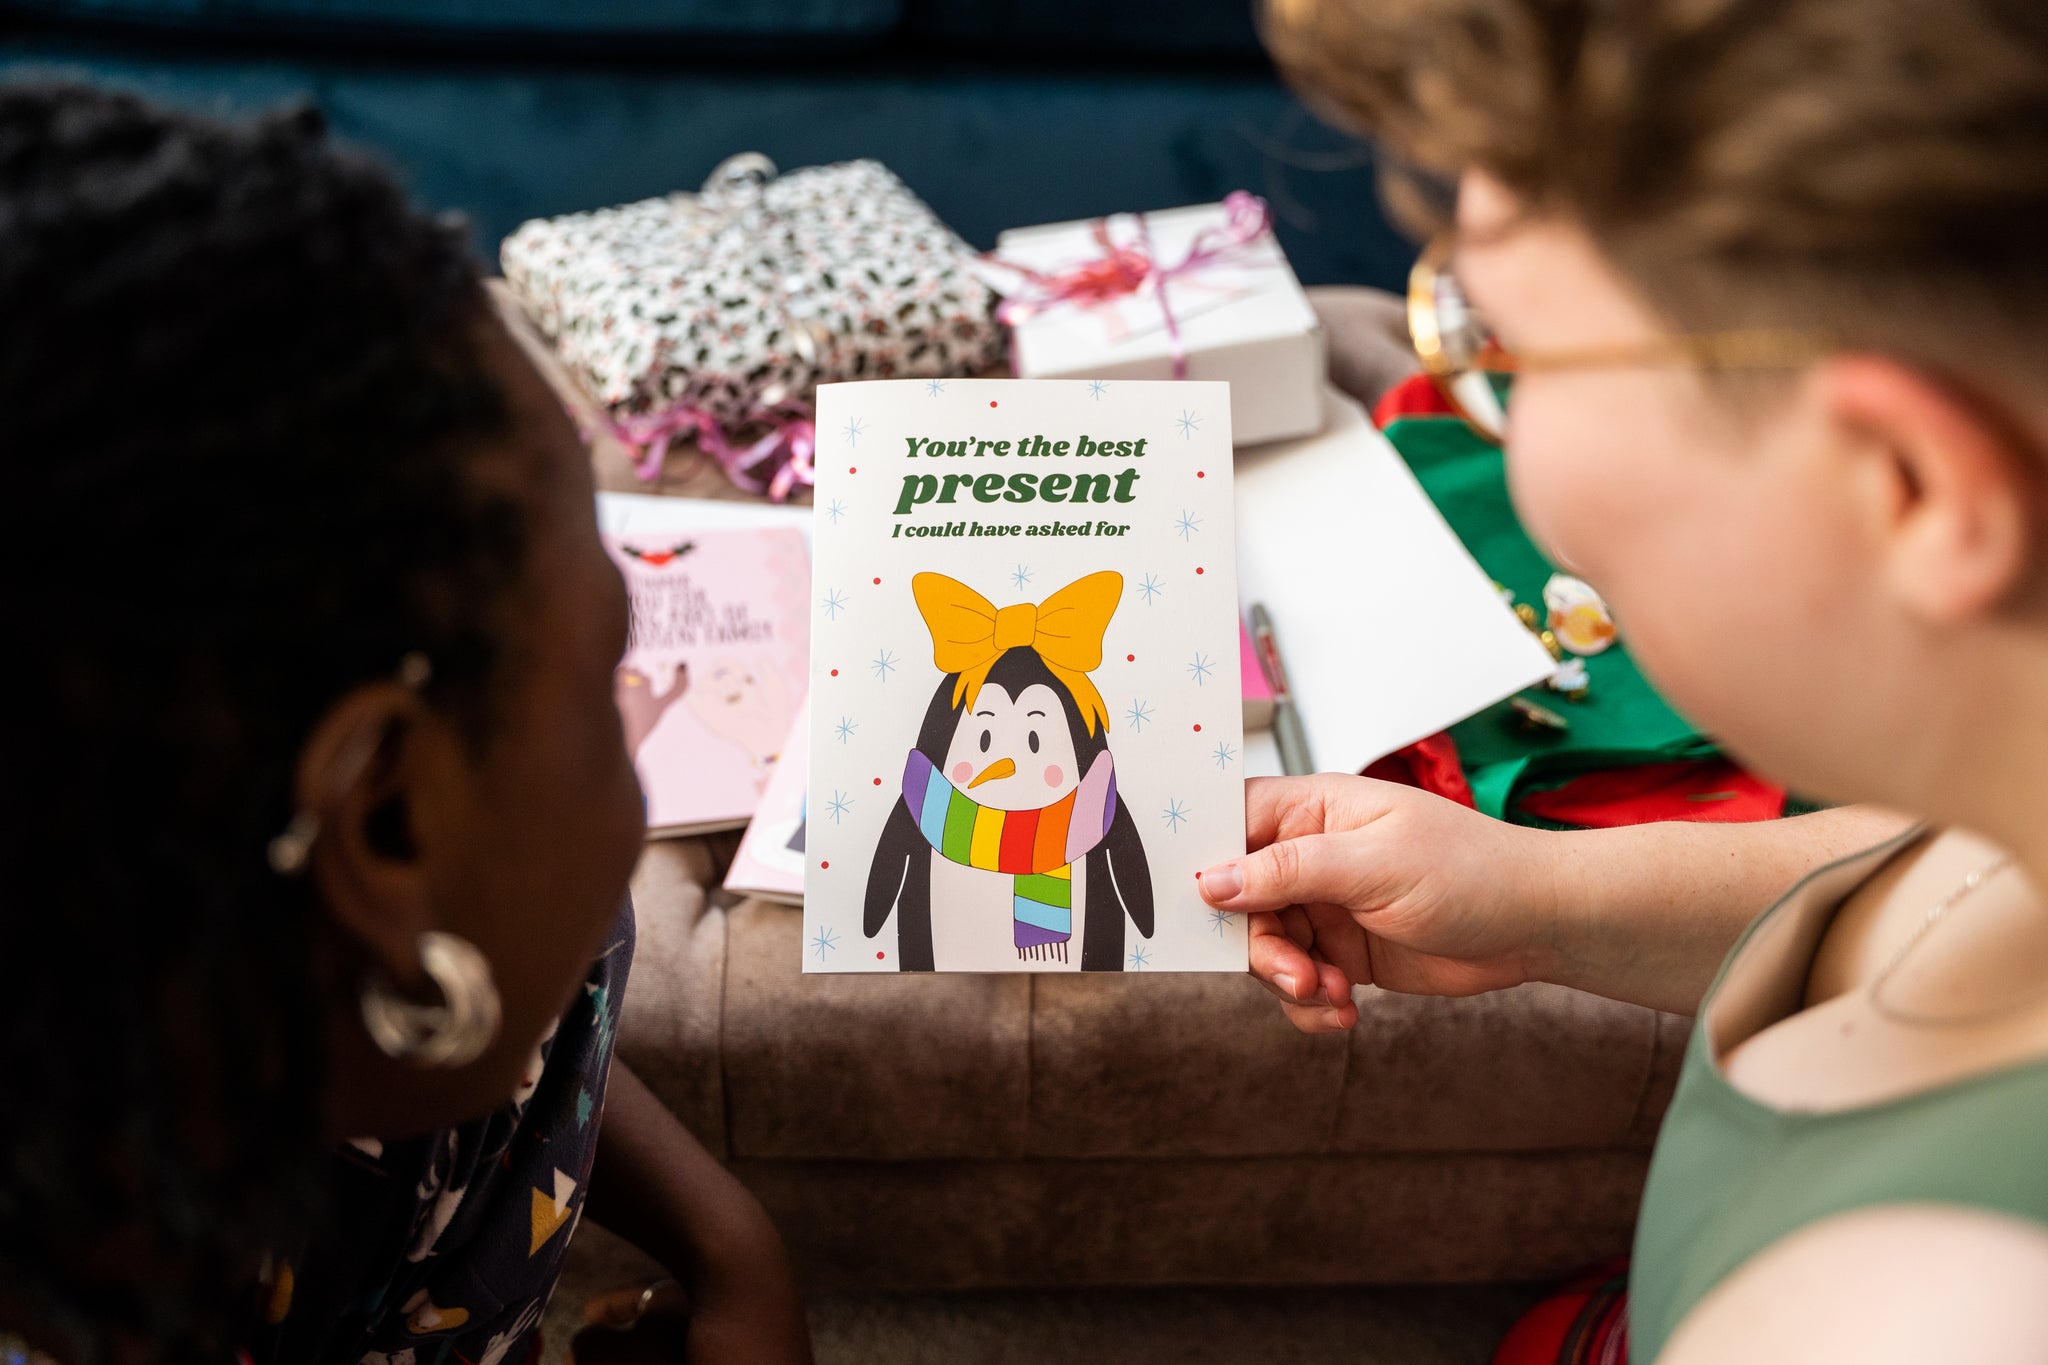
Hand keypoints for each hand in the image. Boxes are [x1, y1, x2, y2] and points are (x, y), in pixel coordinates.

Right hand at [1199, 775, 1561, 1032]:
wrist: (1537, 925)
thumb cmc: (1471, 870)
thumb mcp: (1373, 865)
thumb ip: (1288, 871)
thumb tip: (1212, 881)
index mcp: (1311, 810)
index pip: (1229, 822)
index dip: (1202, 861)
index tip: (1194, 906)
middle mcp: (1310, 855)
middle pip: (1237, 900)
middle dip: (1258, 946)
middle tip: (1295, 972)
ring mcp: (1324, 904)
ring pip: (1264, 948)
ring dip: (1288, 980)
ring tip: (1331, 993)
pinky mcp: (1341, 950)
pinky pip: (1297, 982)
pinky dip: (1310, 1004)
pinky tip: (1343, 1010)